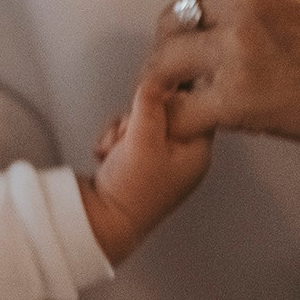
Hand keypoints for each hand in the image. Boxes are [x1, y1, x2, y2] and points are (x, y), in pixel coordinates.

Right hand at [80, 81, 212, 263]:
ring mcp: (158, 160)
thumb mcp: (144, 139)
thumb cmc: (132, 192)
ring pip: (140, 122)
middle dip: (137, 118)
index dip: (170, 99)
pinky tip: (109, 154)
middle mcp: (181, 156)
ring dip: (121, 130)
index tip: (152, 97)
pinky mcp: (135, 162)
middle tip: (130, 134)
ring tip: (116, 149)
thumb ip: (150, 105)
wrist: (102, 219)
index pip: (196, 107)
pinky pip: (125, 136)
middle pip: (163, 112)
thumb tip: (155, 80)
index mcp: (197, 152)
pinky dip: (112, 141)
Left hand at [140, 0, 299, 203]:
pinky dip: (178, 123)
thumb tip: (244, 20)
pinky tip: (193, 130)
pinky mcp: (239, 95)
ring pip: (166, 62)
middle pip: (173, 21)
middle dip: (171, 52)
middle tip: (177, 80)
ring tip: (181, 105)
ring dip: (167, 87)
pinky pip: (180, 109)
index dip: (193, 25)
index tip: (196, 47)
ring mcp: (240, 43)